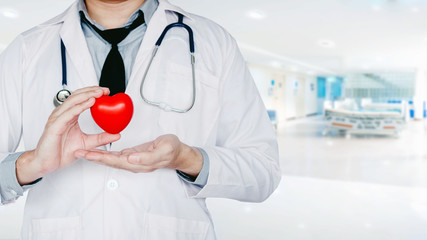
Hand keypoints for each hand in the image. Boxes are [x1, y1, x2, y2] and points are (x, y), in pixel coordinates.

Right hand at [16, 86, 120, 184]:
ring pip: (73, 102)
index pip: (81, 99)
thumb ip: (101, 138)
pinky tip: (89, 103)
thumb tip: (117, 135)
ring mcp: (58, 119)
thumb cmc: (61, 152)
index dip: (93, 93)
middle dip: (92, 91)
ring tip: (99, 93)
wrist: (47, 163)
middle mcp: (63, 115)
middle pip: (77, 96)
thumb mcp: (87, 143)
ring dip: (87, 95)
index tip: (107, 92)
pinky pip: (68, 114)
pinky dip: (79, 107)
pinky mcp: (55, 126)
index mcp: (70, 116)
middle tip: (105, 90)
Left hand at [75, 134, 202, 176]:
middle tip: (78, 152)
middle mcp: (132, 163)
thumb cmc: (172, 150)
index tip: (87, 154)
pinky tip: (97, 149)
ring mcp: (132, 160)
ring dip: (96, 155)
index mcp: (138, 163)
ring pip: (110, 158)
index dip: (100, 157)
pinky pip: (115, 155)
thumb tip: (130, 159)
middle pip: (109, 161)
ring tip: (83, 151)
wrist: (177, 152)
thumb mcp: (164, 150)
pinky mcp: (132, 155)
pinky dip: (104, 152)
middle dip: (93, 157)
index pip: (115, 161)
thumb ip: (147, 156)